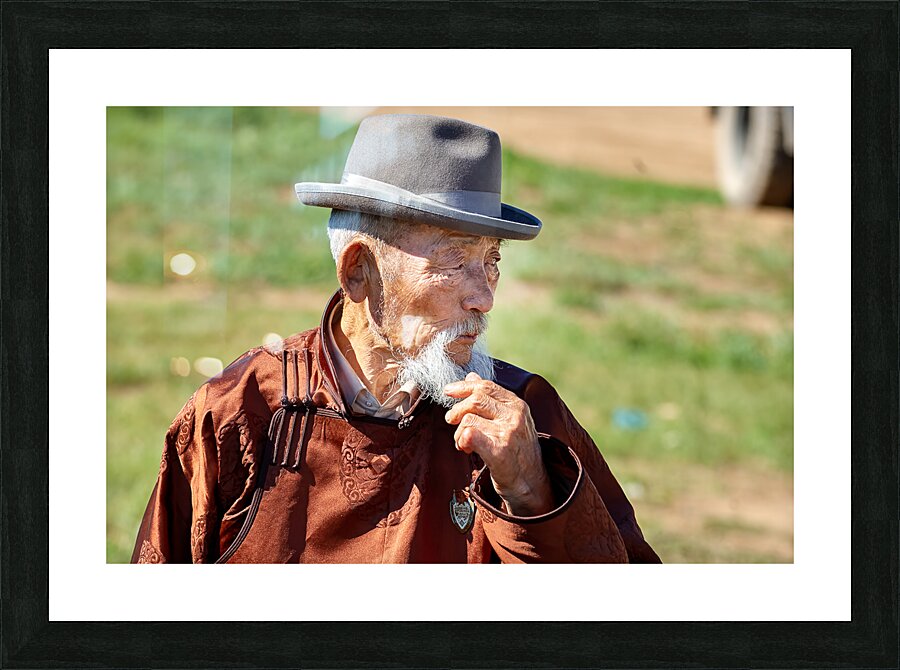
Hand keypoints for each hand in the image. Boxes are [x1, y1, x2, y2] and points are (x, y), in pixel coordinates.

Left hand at [444, 372, 553, 515]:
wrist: (531, 483)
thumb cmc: (517, 451)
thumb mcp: (509, 419)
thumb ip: (491, 398)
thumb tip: (471, 376)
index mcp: (517, 405)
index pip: (486, 387)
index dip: (463, 387)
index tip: (448, 391)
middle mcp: (515, 416)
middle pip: (475, 400)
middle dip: (457, 411)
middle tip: (451, 422)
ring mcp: (509, 433)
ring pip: (468, 420)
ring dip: (458, 434)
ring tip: (463, 444)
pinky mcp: (500, 452)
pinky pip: (470, 435)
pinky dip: (462, 439)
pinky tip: (465, 448)